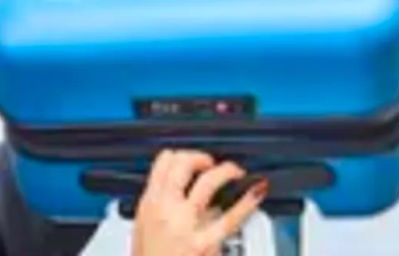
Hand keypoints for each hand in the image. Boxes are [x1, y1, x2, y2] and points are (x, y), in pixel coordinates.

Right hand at [132, 150, 267, 255]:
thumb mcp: (142, 230)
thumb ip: (160, 207)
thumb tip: (179, 193)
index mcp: (149, 203)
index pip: (165, 161)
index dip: (182, 155)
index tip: (191, 160)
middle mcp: (166, 209)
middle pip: (185, 164)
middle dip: (202, 158)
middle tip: (212, 164)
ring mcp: (186, 224)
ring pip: (209, 181)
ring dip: (227, 171)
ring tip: (236, 172)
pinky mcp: (205, 243)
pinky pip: (231, 216)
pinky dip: (247, 201)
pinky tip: (256, 193)